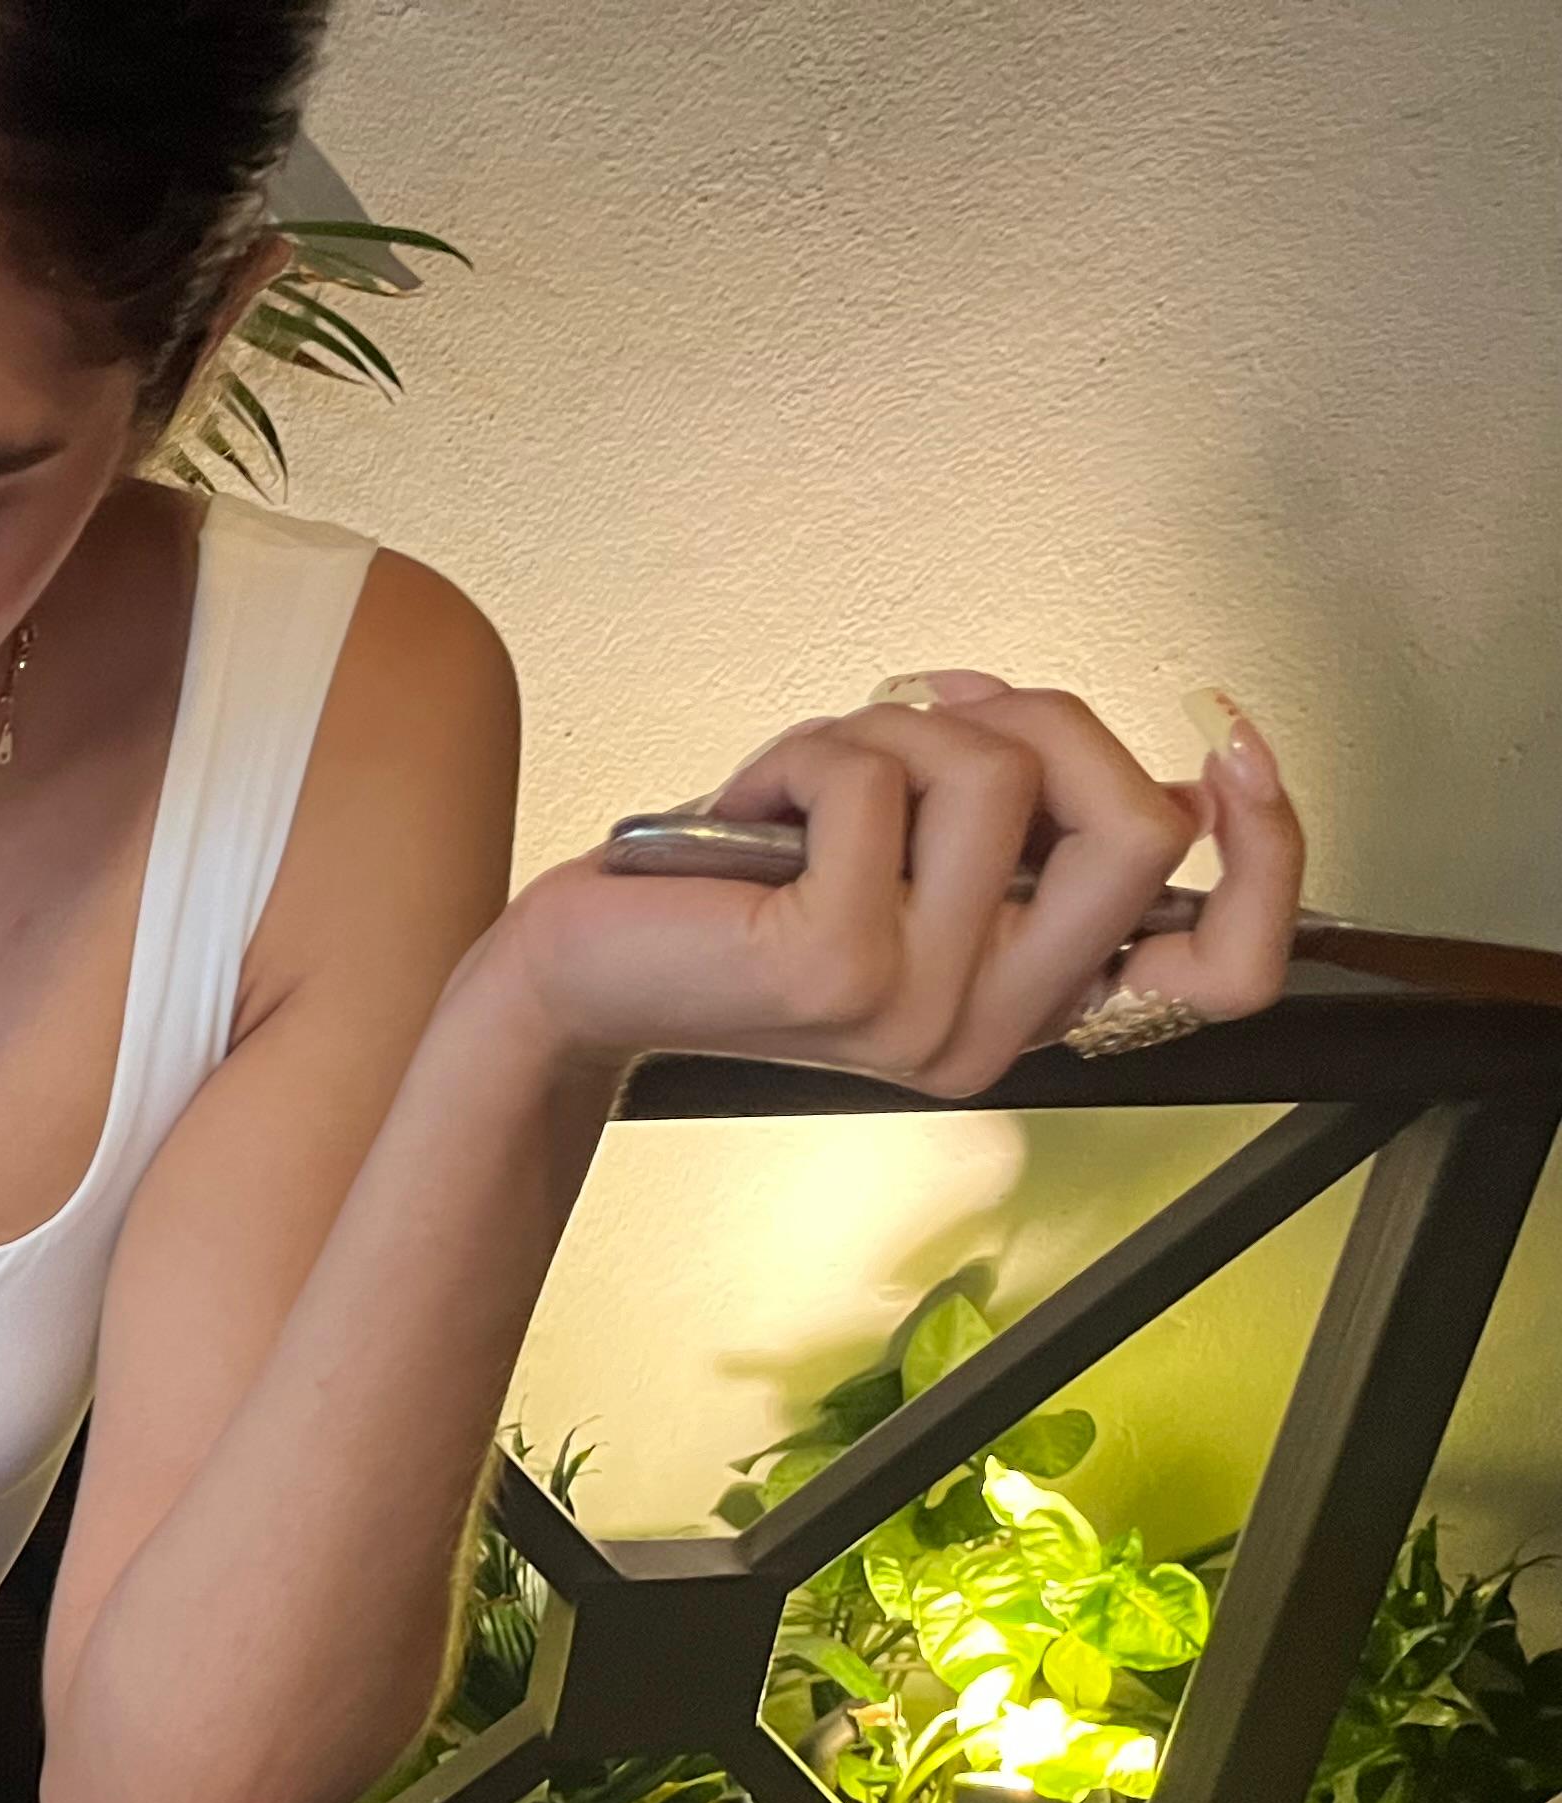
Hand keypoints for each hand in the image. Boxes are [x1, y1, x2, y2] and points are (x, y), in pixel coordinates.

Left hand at [470, 673, 1302, 1095]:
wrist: (580, 975)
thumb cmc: (737, 894)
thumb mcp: (912, 852)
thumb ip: (1031, 826)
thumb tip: (1167, 767)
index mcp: (1028, 1006)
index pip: (1230, 970)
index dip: (1273, 849)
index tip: (1226, 739)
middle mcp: (989, 1029)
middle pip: (1141, 830)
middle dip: (1043, 722)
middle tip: (924, 722)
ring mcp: (918, 1010)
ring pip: (1001, 778)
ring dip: (894, 726)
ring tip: (809, 778)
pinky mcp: (835, 969)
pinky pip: (881, 780)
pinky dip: (811, 752)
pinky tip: (752, 808)